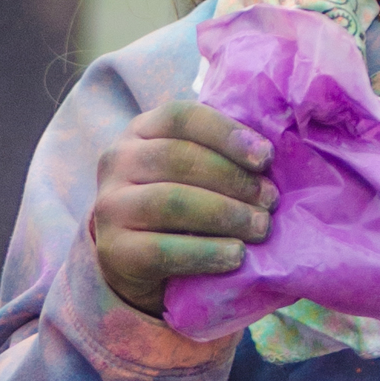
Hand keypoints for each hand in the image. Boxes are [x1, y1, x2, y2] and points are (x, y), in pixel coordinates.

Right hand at [89, 98, 277, 318]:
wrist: (135, 264)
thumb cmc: (178, 208)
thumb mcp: (189, 170)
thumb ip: (216, 152)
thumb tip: (269, 155)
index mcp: (139, 131)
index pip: (181, 117)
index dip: (226, 133)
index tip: (266, 157)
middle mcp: (116, 162)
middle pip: (178, 159)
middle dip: (233, 179)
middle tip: (270, 200)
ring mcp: (109, 207)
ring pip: (171, 202)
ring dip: (225, 214)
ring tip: (260, 228)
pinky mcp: (114, 251)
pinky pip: (163, 250)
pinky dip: (206, 253)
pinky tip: (235, 255)